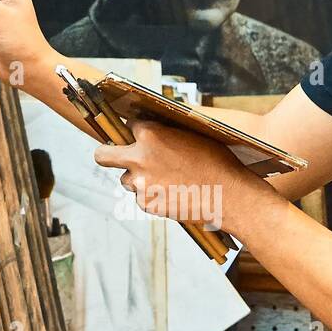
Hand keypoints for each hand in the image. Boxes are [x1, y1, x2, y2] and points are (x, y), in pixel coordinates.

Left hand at [93, 120, 265, 232]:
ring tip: (163, 182)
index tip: (139, 137)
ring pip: (125, 180)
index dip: (137, 133)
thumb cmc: (216, 163)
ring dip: (138, 180)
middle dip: (106, 154)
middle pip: (103, 155)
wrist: (227, 195)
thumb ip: (168, 135)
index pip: (130, 127)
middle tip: (111, 156)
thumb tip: (158, 132)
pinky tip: (172, 195)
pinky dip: (152, 197)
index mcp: (151, 134)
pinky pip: (141, 199)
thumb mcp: (192, 137)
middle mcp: (140, 157)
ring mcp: (141, 183)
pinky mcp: (146, 203)